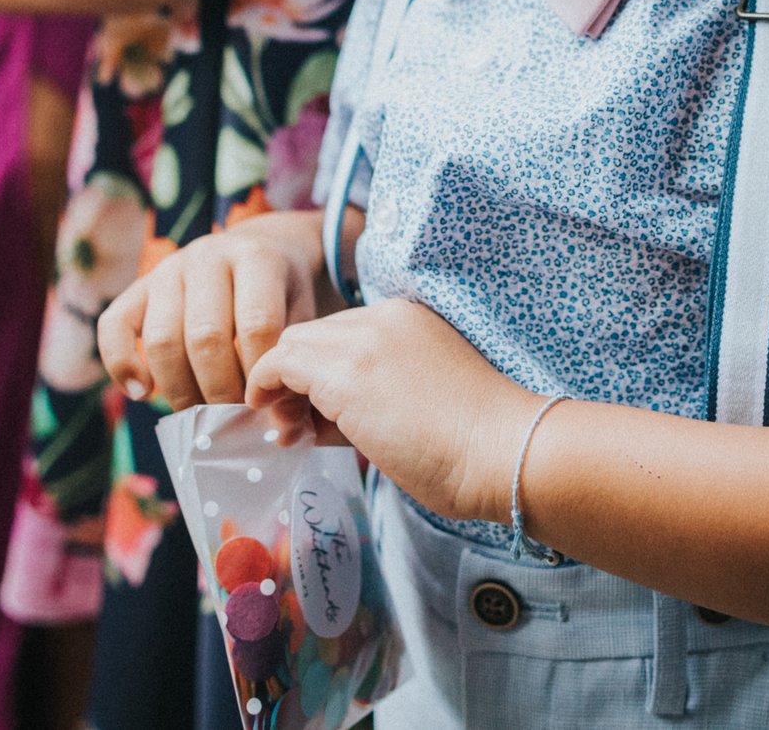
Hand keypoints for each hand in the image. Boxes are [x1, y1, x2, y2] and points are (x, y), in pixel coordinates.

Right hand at [97, 208, 329, 409]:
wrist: (262, 247)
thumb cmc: (283, 293)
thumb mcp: (303, 312)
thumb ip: (289, 358)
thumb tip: (278, 420)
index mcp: (256, 257)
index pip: (255, 325)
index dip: (258, 374)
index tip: (264, 404)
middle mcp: (208, 256)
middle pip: (205, 336)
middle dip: (219, 390)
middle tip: (232, 420)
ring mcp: (169, 269)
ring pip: (161, 338)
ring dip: (179, 389)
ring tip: (199, 417)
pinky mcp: (138, 286)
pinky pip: (113, 325)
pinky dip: (121, 364)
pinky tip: (142, 393)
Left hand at [247, 298, 537, 525]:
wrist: (502, 451)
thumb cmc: (476, 445)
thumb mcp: (420, 403)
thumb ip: (374, 399)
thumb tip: (325, 422)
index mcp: (410, 321)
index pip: (343, 336)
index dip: (323, 376)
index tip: (318, 417)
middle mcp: (384, 317)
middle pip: (313, 336)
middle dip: (295, 378)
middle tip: (294, 427)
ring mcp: (364, 340)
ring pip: (293, 344)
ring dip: (281, 387)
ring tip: (288, 433)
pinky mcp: (344, 372)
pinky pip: (280, 365)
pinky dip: (265, 388)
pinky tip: (272, 421)